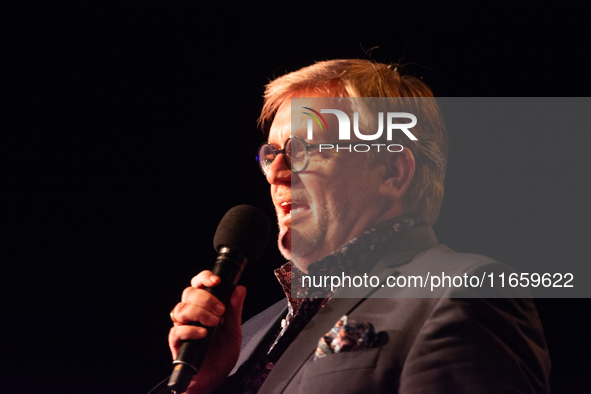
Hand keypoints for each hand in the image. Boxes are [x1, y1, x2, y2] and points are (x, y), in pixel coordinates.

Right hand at [169, 270, 245, 393]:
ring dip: (199, 313)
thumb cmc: (221, 356)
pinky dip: (191, 330)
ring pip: (181, 308)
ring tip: (214, 323)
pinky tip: (203, 334)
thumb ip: (235, 311)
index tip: (216, 281)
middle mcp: (191, 314)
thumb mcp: (234, 332)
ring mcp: (182, 327)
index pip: (198, 284)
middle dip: (206, 299)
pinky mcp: (176, 342)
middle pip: (188, 293)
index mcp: (204, 307)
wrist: (215, 379)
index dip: (204, 278)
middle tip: (220, 311)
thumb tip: (239, 290)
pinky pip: (177, 330)